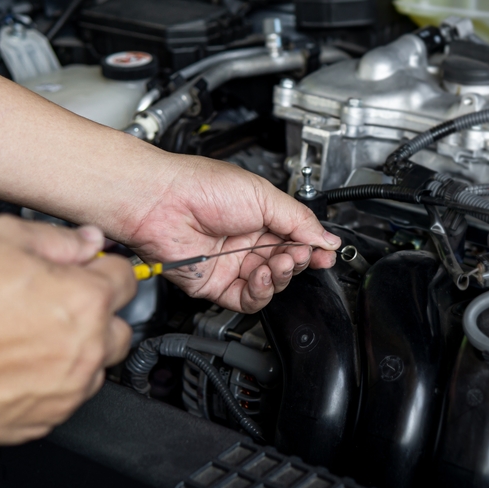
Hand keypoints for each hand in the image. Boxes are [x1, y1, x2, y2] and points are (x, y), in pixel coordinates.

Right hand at [0, 215, 135, 444]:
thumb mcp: (0, 238)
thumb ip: (56, 238)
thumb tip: (87, 240)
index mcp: (86, 298)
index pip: (128, 278)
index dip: (108, 269)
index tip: (93, 271)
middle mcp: (87, 346)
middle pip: (121, 327)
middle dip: (101, 314)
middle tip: (64, 306)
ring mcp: (69, 387)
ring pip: (99, 366)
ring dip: (82, 351)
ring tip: (39, 339)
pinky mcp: (46, 418)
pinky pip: (69, 397)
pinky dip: (56, 382)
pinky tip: (23, 366)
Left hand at [117, 156, 339, 312]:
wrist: (162, 202)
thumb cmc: (200, 187)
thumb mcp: (264, 195)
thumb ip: (299, 220)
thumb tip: (326, 238)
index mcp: (259, 217)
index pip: (296, 239)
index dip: (312, 248)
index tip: (325, 252)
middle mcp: (246, 242)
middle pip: (287, 264)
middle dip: (299, 261)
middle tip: (301, 254)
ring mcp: (231, 264)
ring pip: (271, 285)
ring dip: (282, 276)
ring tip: (281, 261)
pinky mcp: (216, 285)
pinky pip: (247, 300)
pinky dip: (261, 293)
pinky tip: (263, 276)